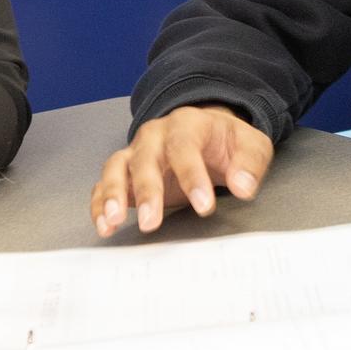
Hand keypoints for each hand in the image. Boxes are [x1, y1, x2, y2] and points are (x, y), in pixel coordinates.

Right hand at [90, 104, 273, 237]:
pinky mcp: (126, 171)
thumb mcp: (250, 145)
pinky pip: (105, 183)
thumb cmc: (226, 141)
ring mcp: (137, 152)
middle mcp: (156, 135)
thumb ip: (249, 164)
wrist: (209, 133)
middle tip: (152, 222)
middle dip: (146, 191)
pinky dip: (100, 203)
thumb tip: (243, 186)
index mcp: (188, 124)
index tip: (203, 205)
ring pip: (116, 167)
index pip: (185, 147)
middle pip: (145, 158)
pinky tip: (105, 225)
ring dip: (112, 194)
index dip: (192, 176)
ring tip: (113, 221)